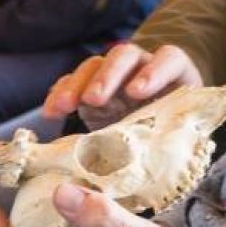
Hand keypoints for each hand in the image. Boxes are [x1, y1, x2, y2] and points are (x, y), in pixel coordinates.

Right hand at [41, 43, 202, 127]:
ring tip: (63, 106)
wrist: (153, 138)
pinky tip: (51, 112)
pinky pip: (71, 82)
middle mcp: (141, 68)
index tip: (137, 93)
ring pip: (93, 66)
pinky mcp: (89, 86)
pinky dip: (59, 95)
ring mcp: (113, 75)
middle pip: (124, 56)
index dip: (154, 72)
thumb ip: (169, 142)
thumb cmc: (170, 137)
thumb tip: (160, 169)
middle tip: (94, 99)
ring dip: (76, 84)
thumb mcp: (175, 136)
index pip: (169, 60)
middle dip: (108, 76)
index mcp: (173, 76)